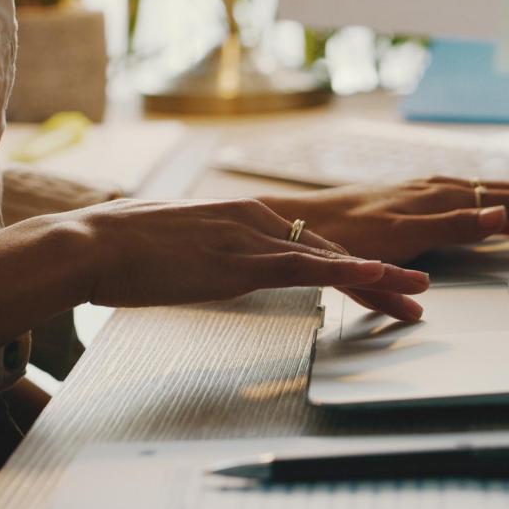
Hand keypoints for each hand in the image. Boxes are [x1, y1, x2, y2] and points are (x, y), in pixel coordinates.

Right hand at [68, 198, 428, 319]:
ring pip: (332, 258)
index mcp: (244, 217)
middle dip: (381, 273)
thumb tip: (209, 265)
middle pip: (333, 250)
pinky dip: (344, 271)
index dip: (351, 264)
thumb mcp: (179, 248)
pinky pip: (304, 267)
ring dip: (381, 277)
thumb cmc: (121, 250)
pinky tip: (374, 275)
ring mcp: (251, 239)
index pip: (311, 243)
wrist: (90, 244)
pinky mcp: (240, 261)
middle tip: (419, 289)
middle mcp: (257, 220)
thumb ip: (208, 253)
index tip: (382, 278)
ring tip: (418, 291)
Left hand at [259, 177, 508, 264]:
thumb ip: (456, 225)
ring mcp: (439, 195)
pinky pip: (484, 208)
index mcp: (450, 193)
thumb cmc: (348, 234)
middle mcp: (448, 188)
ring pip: (505, 198)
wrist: (305, 225)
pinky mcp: (428, 206)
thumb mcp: (403, 234)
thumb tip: (507, 214)